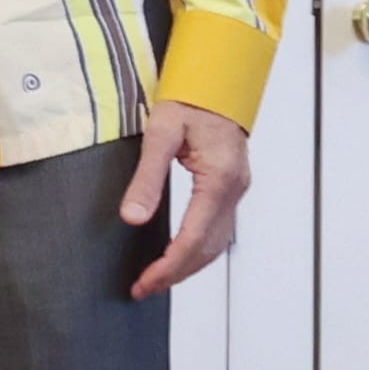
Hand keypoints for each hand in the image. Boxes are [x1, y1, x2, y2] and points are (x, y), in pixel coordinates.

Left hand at [120, 98, 255, 300]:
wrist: (217, 81)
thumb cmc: (191, 99)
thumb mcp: (160, 133)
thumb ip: (147, 177)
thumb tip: (132, 217)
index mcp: (219, 179)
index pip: (193, 238)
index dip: (168, 267)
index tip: (144, 283)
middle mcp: (233, 189)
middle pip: (207, 249)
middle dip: (175, 274)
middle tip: (144, 289)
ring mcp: (236, 190)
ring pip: (216, 244)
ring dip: (188, 266)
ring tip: (156, 280)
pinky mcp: (231, 188)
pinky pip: (218, 230)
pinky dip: (198, 250)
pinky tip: (178, 255)